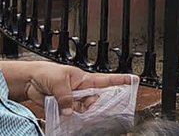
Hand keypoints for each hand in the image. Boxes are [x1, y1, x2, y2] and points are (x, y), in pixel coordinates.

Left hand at [16, 62, 131, 114]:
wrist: (29, 81)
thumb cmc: (47, 73)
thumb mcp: (59, 82)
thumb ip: (66, 97)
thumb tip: (70, 110)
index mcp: (85, 79)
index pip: (107, 79)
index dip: (121, 80)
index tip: (134, 80)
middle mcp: (82, 90)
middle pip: (96, 100)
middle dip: (95, 106)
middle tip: (89, 109)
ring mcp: (73, 100)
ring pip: (85, 110)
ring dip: (82, 114)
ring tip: (77, 114)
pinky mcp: (64, 108)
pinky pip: (72, 115)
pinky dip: (72, 119)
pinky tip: (70, 119)